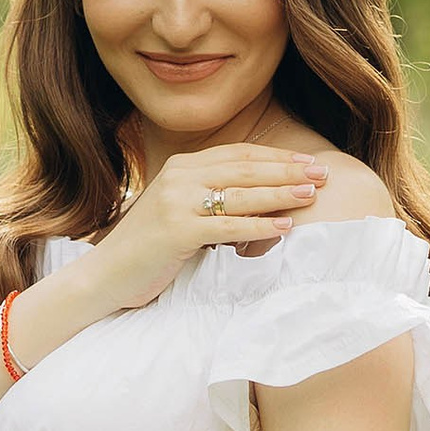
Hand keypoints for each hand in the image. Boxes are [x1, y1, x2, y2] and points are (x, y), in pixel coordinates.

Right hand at [86, 142, 324, 315]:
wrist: (107, 276)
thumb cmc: (151, 250)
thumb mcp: (181, 212)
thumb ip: (212, 198)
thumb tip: (262, 198)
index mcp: (183, 166)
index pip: (239, 154)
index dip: (277, 157)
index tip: (310, 163)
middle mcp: (180, 176)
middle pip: (245, 168)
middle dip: (288, 171)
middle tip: (322, 174)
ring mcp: (176, 201)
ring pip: (240, 193)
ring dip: (281, 193)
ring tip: (311, 195)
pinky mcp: (177, 229)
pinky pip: (228, 225)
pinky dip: (260, 225)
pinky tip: (285, 226)